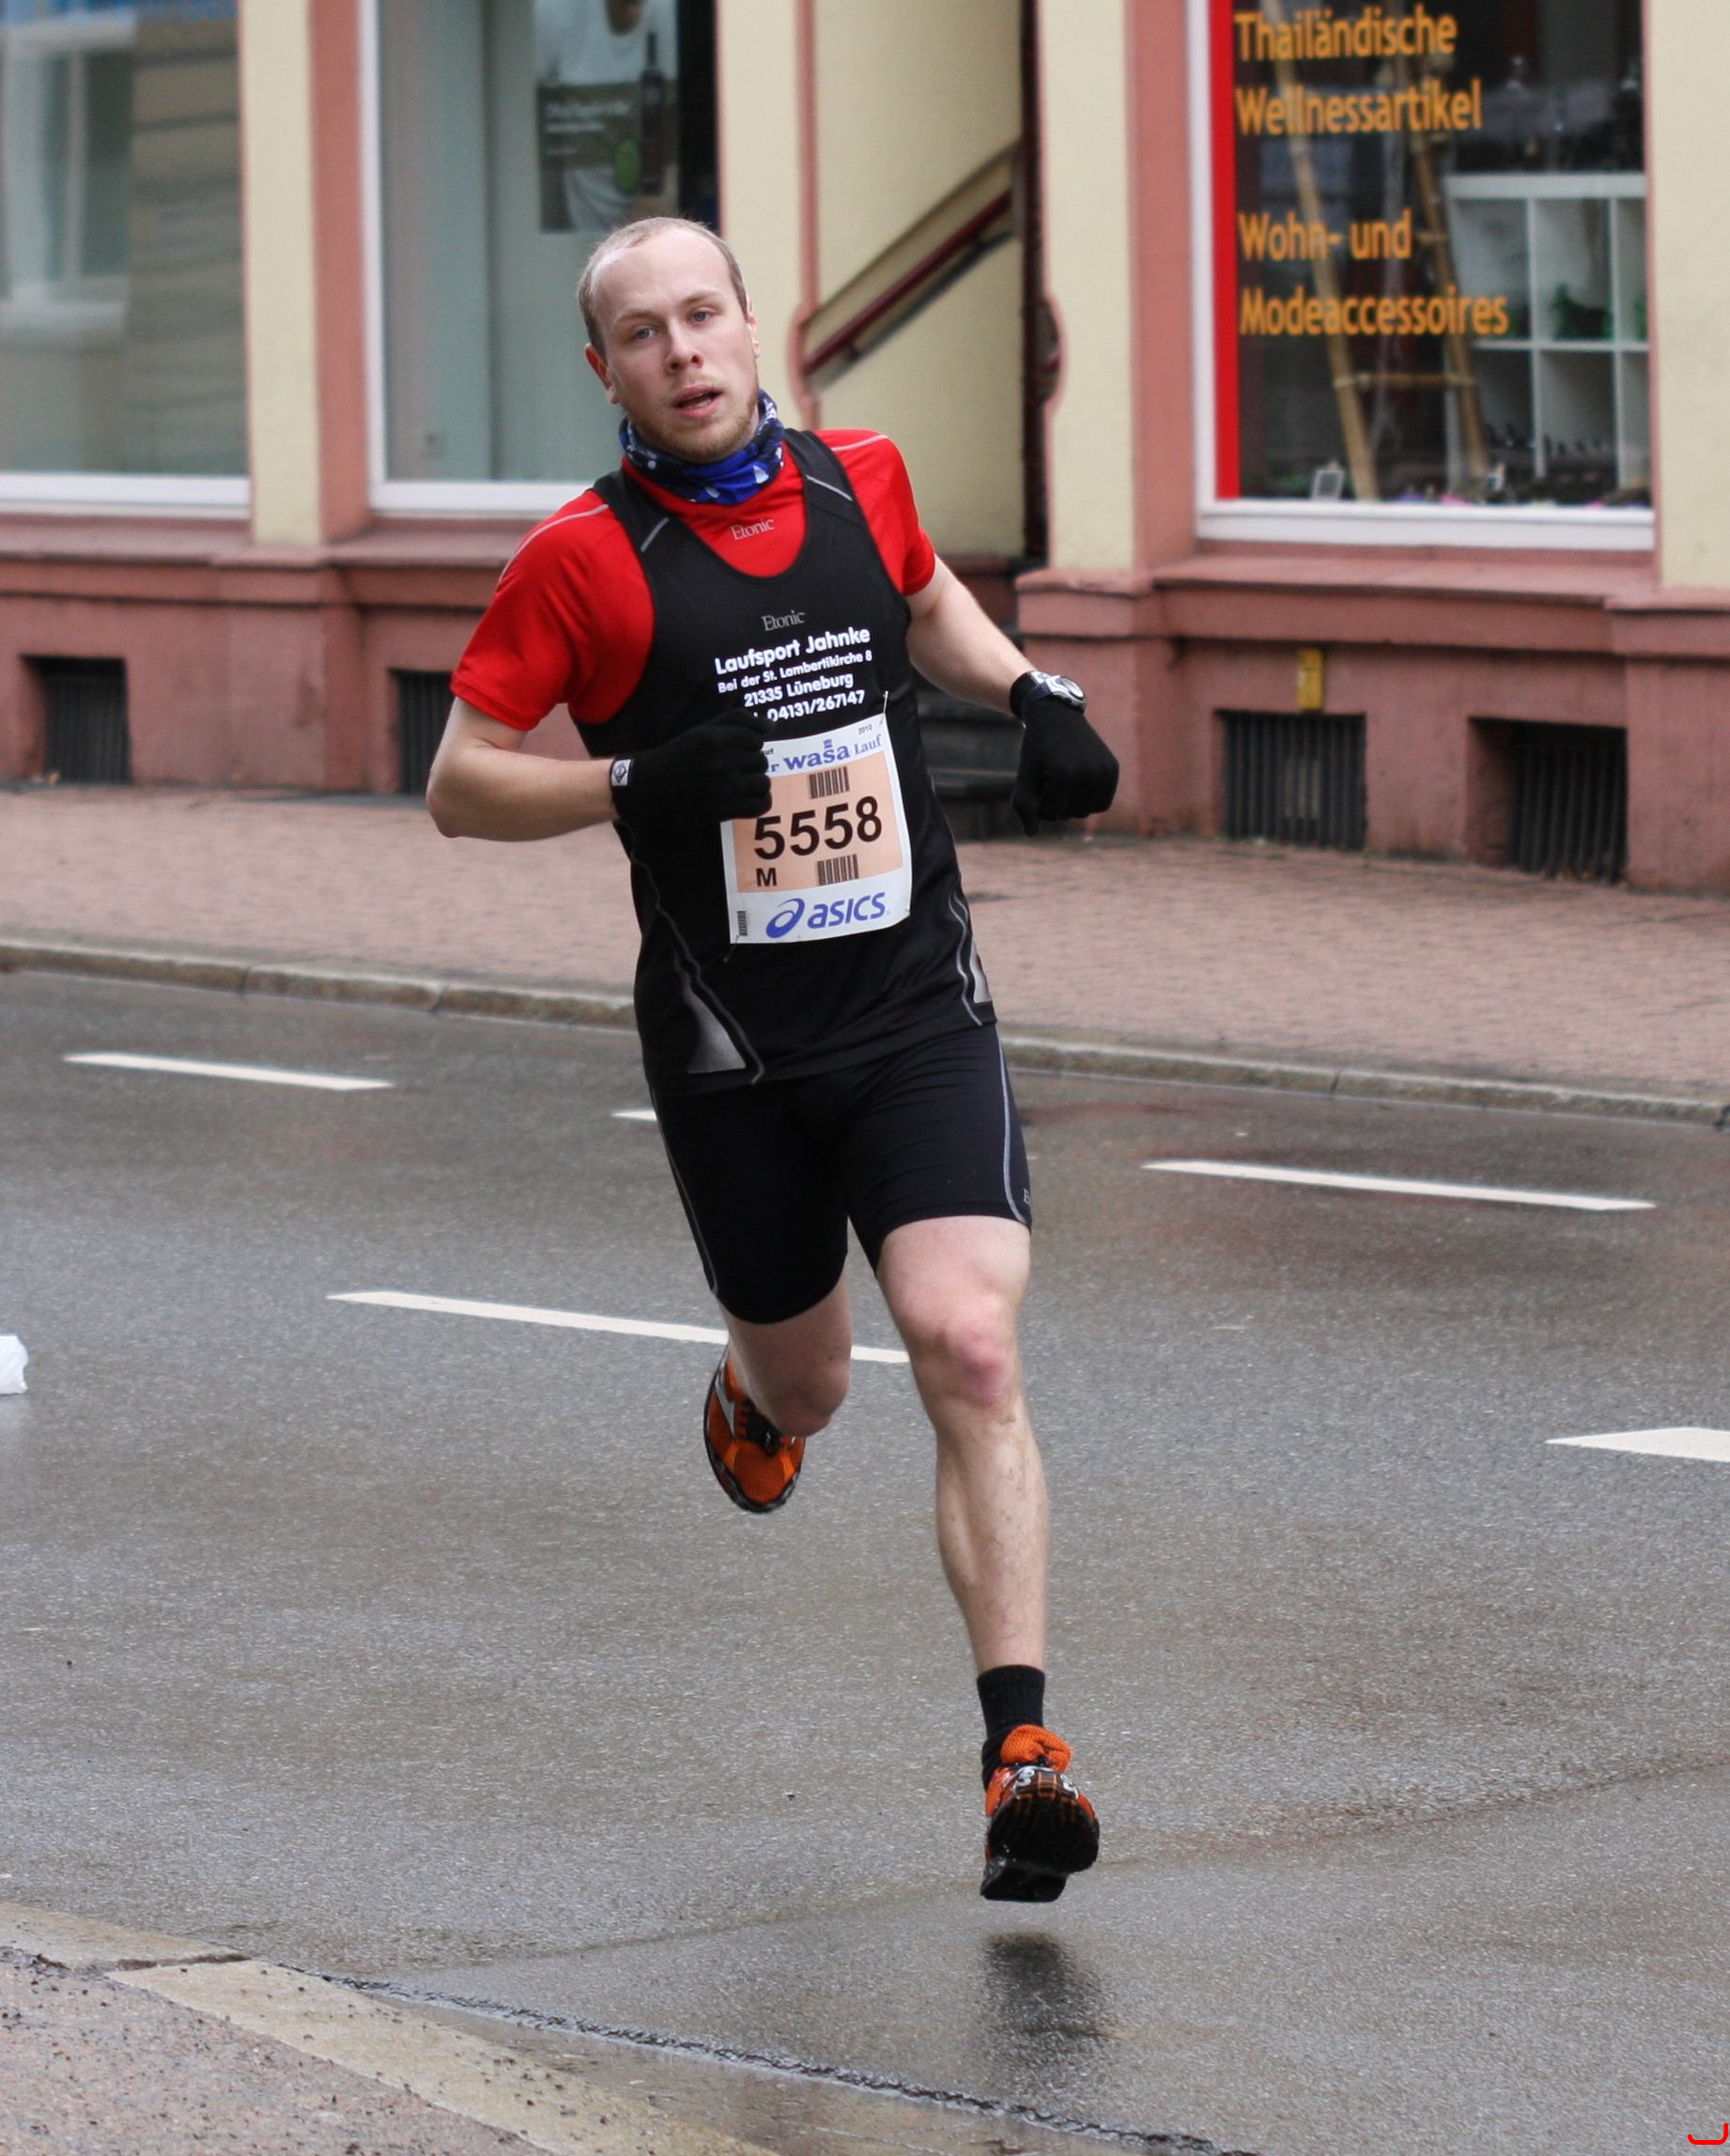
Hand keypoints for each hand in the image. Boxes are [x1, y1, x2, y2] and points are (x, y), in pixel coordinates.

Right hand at [610, 710, 770, 828]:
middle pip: (761, 760)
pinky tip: (747, 796)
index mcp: (714, 740)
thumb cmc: (683, 754)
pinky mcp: (725, 810)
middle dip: (750, 763)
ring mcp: (724, 789)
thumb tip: (771, 726)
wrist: (654, 785)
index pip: (755, 738)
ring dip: (756, 782)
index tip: (737, 749)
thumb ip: (738, 721)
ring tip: (740, 782)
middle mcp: (720, 763)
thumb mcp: (705, 730)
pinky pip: (761, 805)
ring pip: (764, 782)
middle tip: (733, 767)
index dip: (750, 744)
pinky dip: (760, 801)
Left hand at [1009, 675, 1117, 834]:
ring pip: (1086, 812)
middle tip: (1050, 777)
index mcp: (1063, 775)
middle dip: (1055, 802)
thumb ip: (1024, 806)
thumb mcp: (1025, 775)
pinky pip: (1103, 804)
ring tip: (1063, 780)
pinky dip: (1090, 800)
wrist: (1057, 715)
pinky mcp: (1112, 769)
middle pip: (1069, 814)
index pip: (1049, 815)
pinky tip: (1079, 784)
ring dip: (1072, 803)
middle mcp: (1087, 773)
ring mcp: (1103, 771)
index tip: (1036, 782)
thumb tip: (1031, 834)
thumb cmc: (1036, 748)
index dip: (1038, 803)